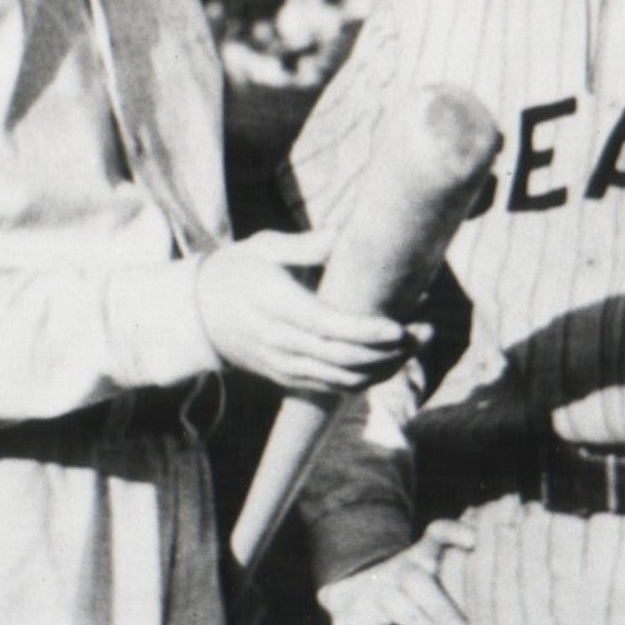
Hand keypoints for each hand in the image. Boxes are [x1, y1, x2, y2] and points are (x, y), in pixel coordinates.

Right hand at [196, 231, 423, 392]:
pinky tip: (394, 359)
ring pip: (344, 380)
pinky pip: (335, 389)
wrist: (198, 316)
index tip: (398, 327)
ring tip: (418, 342)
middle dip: (389, 351)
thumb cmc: (237, 271)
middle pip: (342, 359)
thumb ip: (303, 246)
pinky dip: (368, 378)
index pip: (325, 327)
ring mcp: (285, 367)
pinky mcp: (290, 380)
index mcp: (275, 307)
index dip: (364, 331)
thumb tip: (342, 236)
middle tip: (425, 329)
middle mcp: (281, 343)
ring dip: (387, 367)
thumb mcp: (261, 248)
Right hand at [317, 519, 475, 624]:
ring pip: (398, 607)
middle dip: (440, 607)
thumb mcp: (427, 576)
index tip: (473, 540)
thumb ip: (456, 576)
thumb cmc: (409, 593)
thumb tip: (512, 572)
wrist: (348, 594)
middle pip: (416, 581)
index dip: (451, 532)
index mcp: (419, 558)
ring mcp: (373, 593)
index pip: (435, 535)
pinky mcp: (355, 620)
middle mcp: (396, 572)